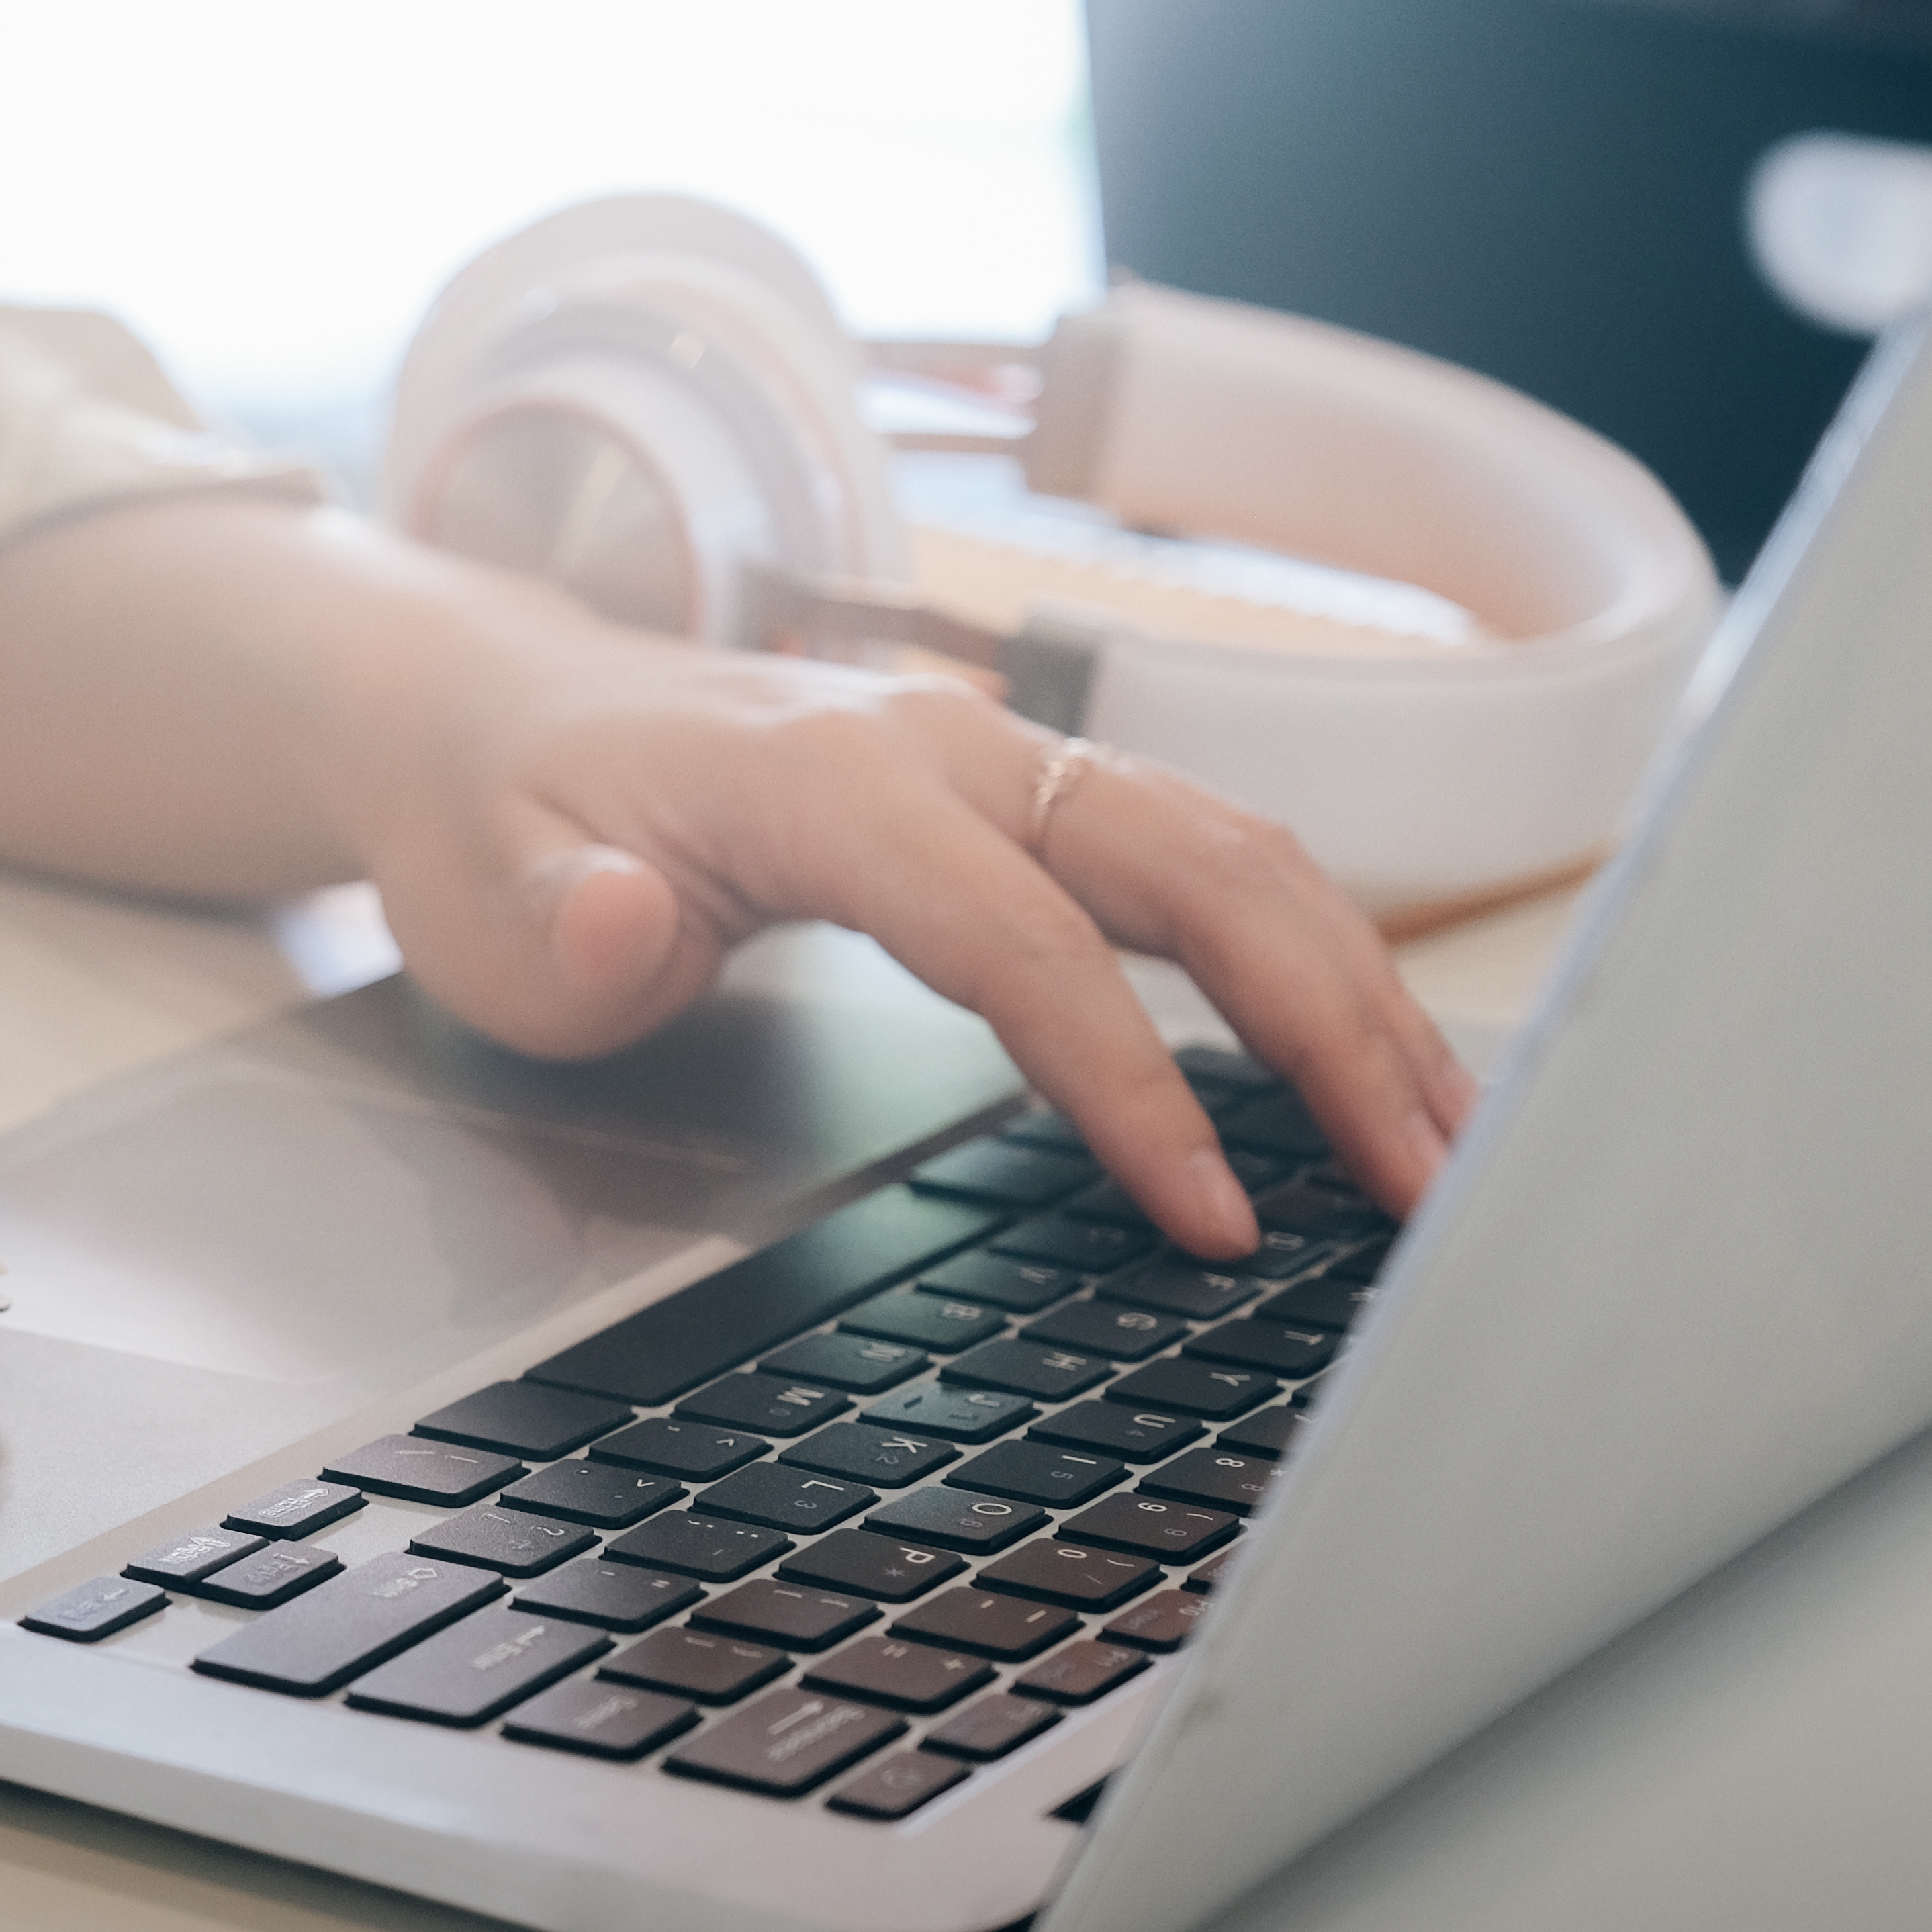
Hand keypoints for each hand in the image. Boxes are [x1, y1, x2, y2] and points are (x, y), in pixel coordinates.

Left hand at [0, 498, 1470, 1254]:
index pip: (1025, 942)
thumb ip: (566, 935)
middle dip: (1329, 1022)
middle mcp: (944, 747)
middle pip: (1193, 864)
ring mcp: (997, 755)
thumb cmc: (494, 825)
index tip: (1212, 1218)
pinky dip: (1301, 949)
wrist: (482, 713)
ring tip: (1449, 1136)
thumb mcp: (482, 911)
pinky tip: (1363, 1055)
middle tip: (1427, 1188)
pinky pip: (1196, 856)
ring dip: (1353, 985)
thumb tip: (635, 920)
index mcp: (826, 783)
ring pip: (1230, 848)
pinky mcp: (1019, 790)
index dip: (1131, 1080)